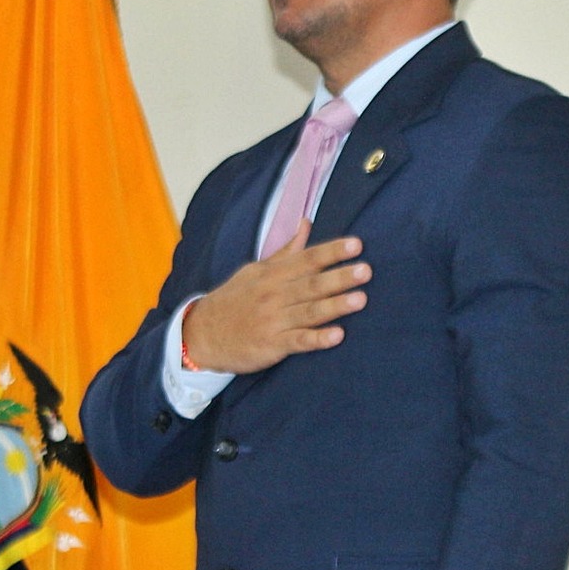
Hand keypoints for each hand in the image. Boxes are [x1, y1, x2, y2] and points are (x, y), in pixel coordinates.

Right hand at [181, 222, 368, 373]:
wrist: (202, 334)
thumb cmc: (234, 300)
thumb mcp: (256, 270)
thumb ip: (286, 251)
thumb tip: (306, 224)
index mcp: (273, 274)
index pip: (307, 259)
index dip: (332, 251)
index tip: (356, 244)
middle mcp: (275, 295)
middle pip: (311, 284)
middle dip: (339, 276)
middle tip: (366, 270)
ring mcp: (273, 320)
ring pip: (309, 311)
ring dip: (335, 305)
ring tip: (360, 299)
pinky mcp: (272, 345)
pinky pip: (298, 341)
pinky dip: (317, 339)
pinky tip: (337, 336)